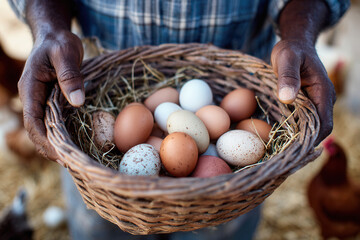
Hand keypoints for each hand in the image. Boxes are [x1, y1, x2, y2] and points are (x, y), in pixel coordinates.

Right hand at [18, 30, 83, 160]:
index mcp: (31, 87)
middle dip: (50, 148)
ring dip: (55, 144)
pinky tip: (74, 142)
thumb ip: (70, 76)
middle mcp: (32, 97)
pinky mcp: (49, 100)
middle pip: (36, 130)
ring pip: (43, 128)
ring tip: (74, 159)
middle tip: (71, 164)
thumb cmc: (59, 42)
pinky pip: (52, 121)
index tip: (60, 155)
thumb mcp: (66, 53)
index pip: (32, 121)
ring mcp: (39, 100)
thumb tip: (77, 102)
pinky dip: (60, 134)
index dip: (44, 140)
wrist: (54, 35)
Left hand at [271, 39, 335, 144]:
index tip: (292, 150)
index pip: (323, 124)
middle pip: (318, 130)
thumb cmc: (291, 50)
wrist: (295, 45)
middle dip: (302, 143)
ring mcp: (316, 103)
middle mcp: (323, 100)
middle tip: (281, 154)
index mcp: (323, 92)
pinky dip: (293, 130)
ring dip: (297, 138)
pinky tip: (278, 135)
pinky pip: (303, 121)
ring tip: (278, 149)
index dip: (311, 139)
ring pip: (311, 127)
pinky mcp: (307, 104)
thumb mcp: (286, 58)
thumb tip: (287, 98)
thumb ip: (287, 76)